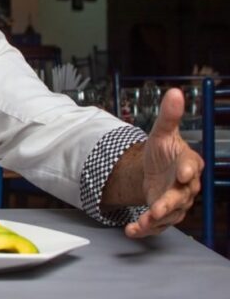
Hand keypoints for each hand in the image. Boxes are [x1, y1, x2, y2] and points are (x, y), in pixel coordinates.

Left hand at [125, 88, 203, 237]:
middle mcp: (185, 186)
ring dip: (156, 221)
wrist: (157, 169)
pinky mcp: (163, 214)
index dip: (187, 170)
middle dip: (169, 204)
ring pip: (170, 215)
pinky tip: (131, 231)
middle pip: (181, 196)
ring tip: (142, 223)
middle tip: (158, 209)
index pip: (191, 166)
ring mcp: (176, 202)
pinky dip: (144, 230)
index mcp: (188, 163)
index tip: (183, 173)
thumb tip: (175, 92)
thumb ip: (168, 116)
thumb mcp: (162, 133)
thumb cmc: (164, 151)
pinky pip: (157, 225)